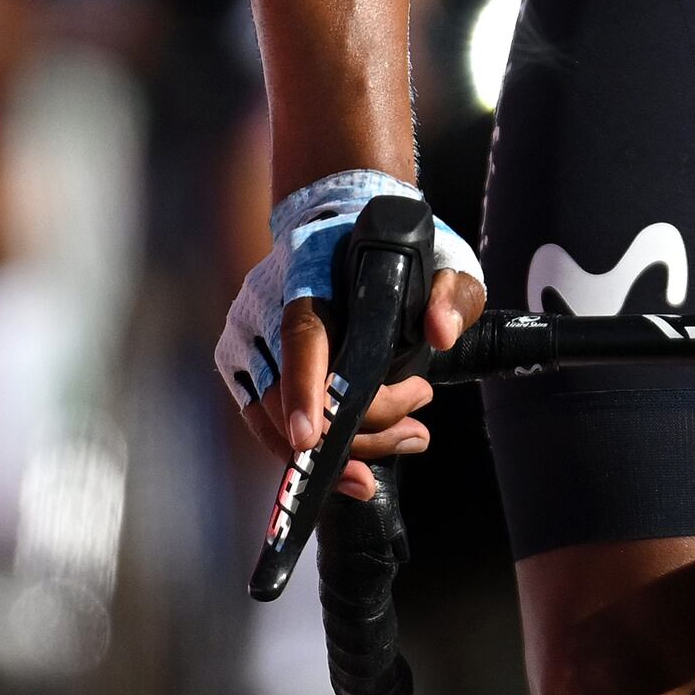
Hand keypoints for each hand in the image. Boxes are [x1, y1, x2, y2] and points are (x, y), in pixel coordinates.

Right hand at [237, 262, 492, 502]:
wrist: (342, 233)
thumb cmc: (392, 253)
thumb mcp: (438, 262)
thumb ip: (450, 292)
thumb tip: (441, 333)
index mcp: (309, 273)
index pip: (300, 334)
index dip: (302, 387)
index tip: (310, 436)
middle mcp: (264, 306)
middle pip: (290, 392)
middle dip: (356, 432)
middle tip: (416, 432)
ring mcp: (247, 340)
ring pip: (275, 419)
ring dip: (342, 450)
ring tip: (405, 439)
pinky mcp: (245, 368)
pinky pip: (268, 425)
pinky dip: (313, 452)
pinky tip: (360, 461)